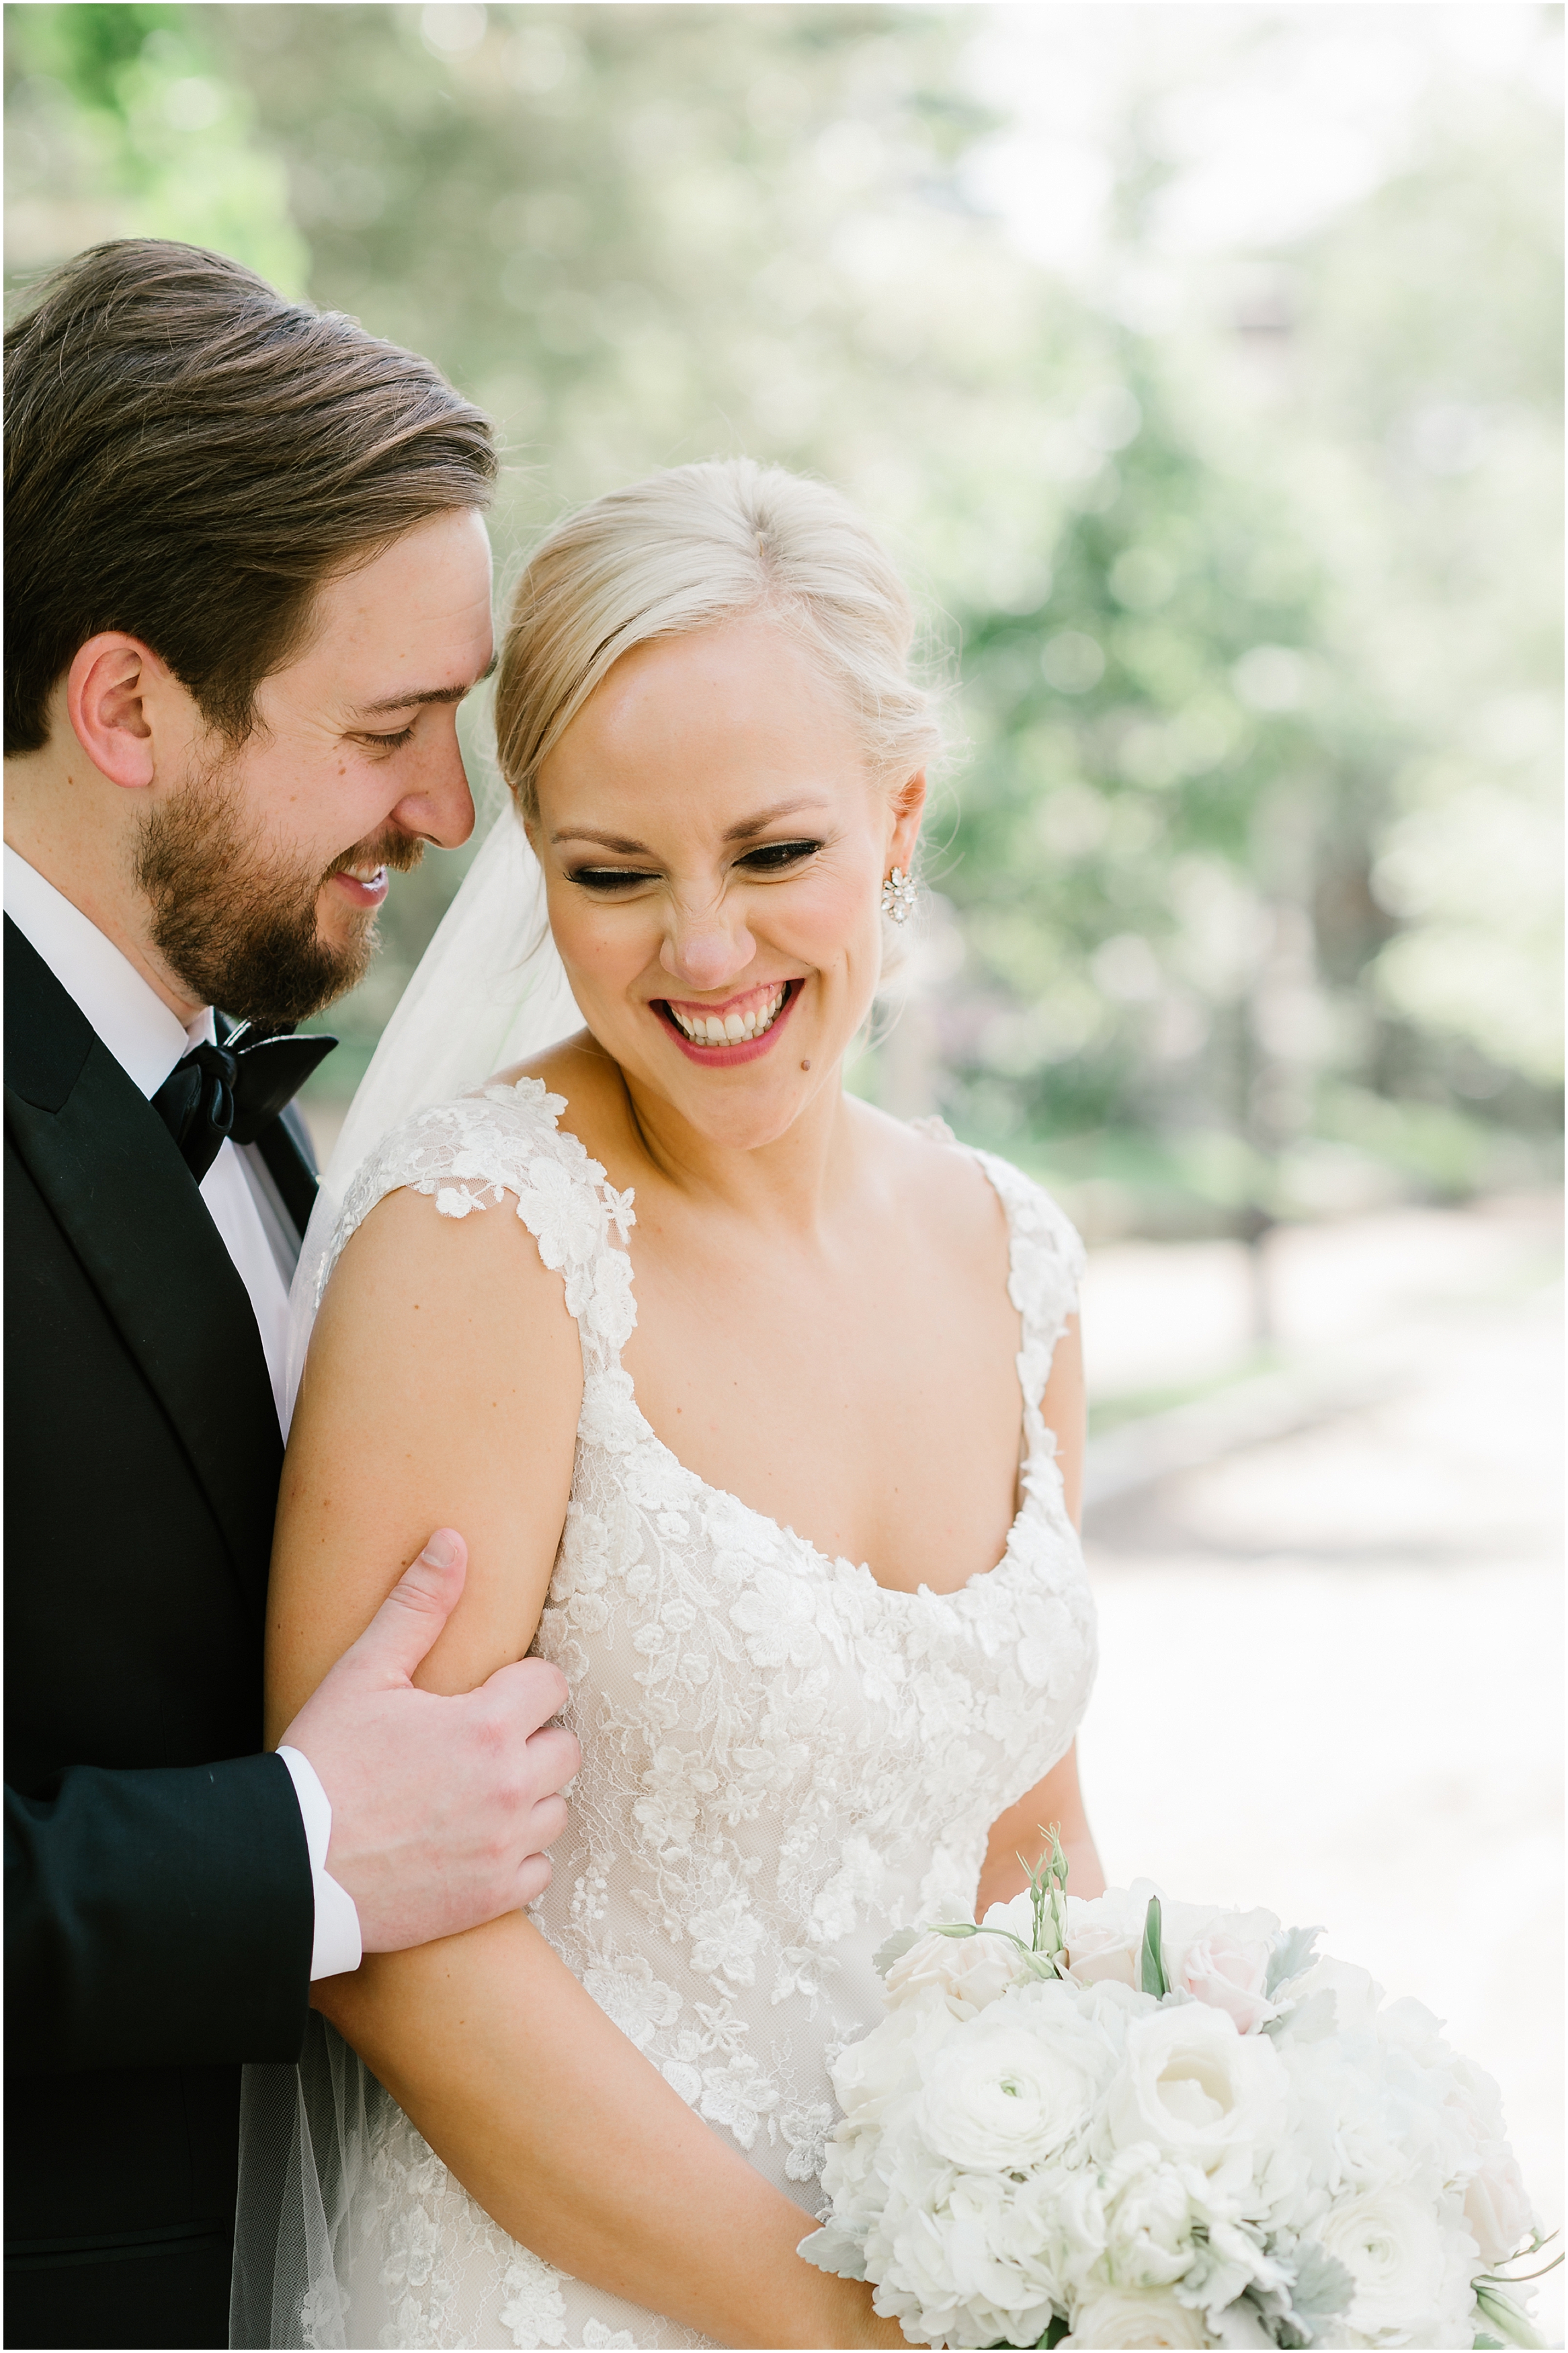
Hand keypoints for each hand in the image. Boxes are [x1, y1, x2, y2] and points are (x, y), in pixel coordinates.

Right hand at [279, 1529, 580, 1952]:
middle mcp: (508, 1786)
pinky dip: (516, 1857)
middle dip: (531, 1739)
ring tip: (476, 1792)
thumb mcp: (365, 1673)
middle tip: (480, 1744)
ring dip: (528, 1798)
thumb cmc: (323, 1764)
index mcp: (487, 1725)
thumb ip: (418, 1605)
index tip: (488, 1695)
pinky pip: (538, 1869)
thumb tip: (452, 1541)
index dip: (520, 1684)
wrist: (289, 1867)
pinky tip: (475, 1843)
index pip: (551, 1684)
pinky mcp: (490, 1898)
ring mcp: (503, 1847)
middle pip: (564, 1748)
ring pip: (555, 1809)